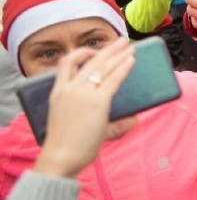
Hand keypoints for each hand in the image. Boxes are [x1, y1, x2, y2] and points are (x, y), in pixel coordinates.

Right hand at [34, 39, 137, 177]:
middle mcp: (69, 88)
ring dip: (118, 55)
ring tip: (130, 47)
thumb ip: (106, 121)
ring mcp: (82, 94)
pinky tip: (132, 61)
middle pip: (89, 60)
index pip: (66, 63)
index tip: (95, 50)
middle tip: (121, 42)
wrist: (60, 157)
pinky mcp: (97, 102)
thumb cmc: (66, 146)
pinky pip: (113, 80)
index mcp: (58, 91)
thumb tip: (134, 120)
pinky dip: (124, 68)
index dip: (82, 53)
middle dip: (108, 49)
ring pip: (103, 67)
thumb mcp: (77, 124)